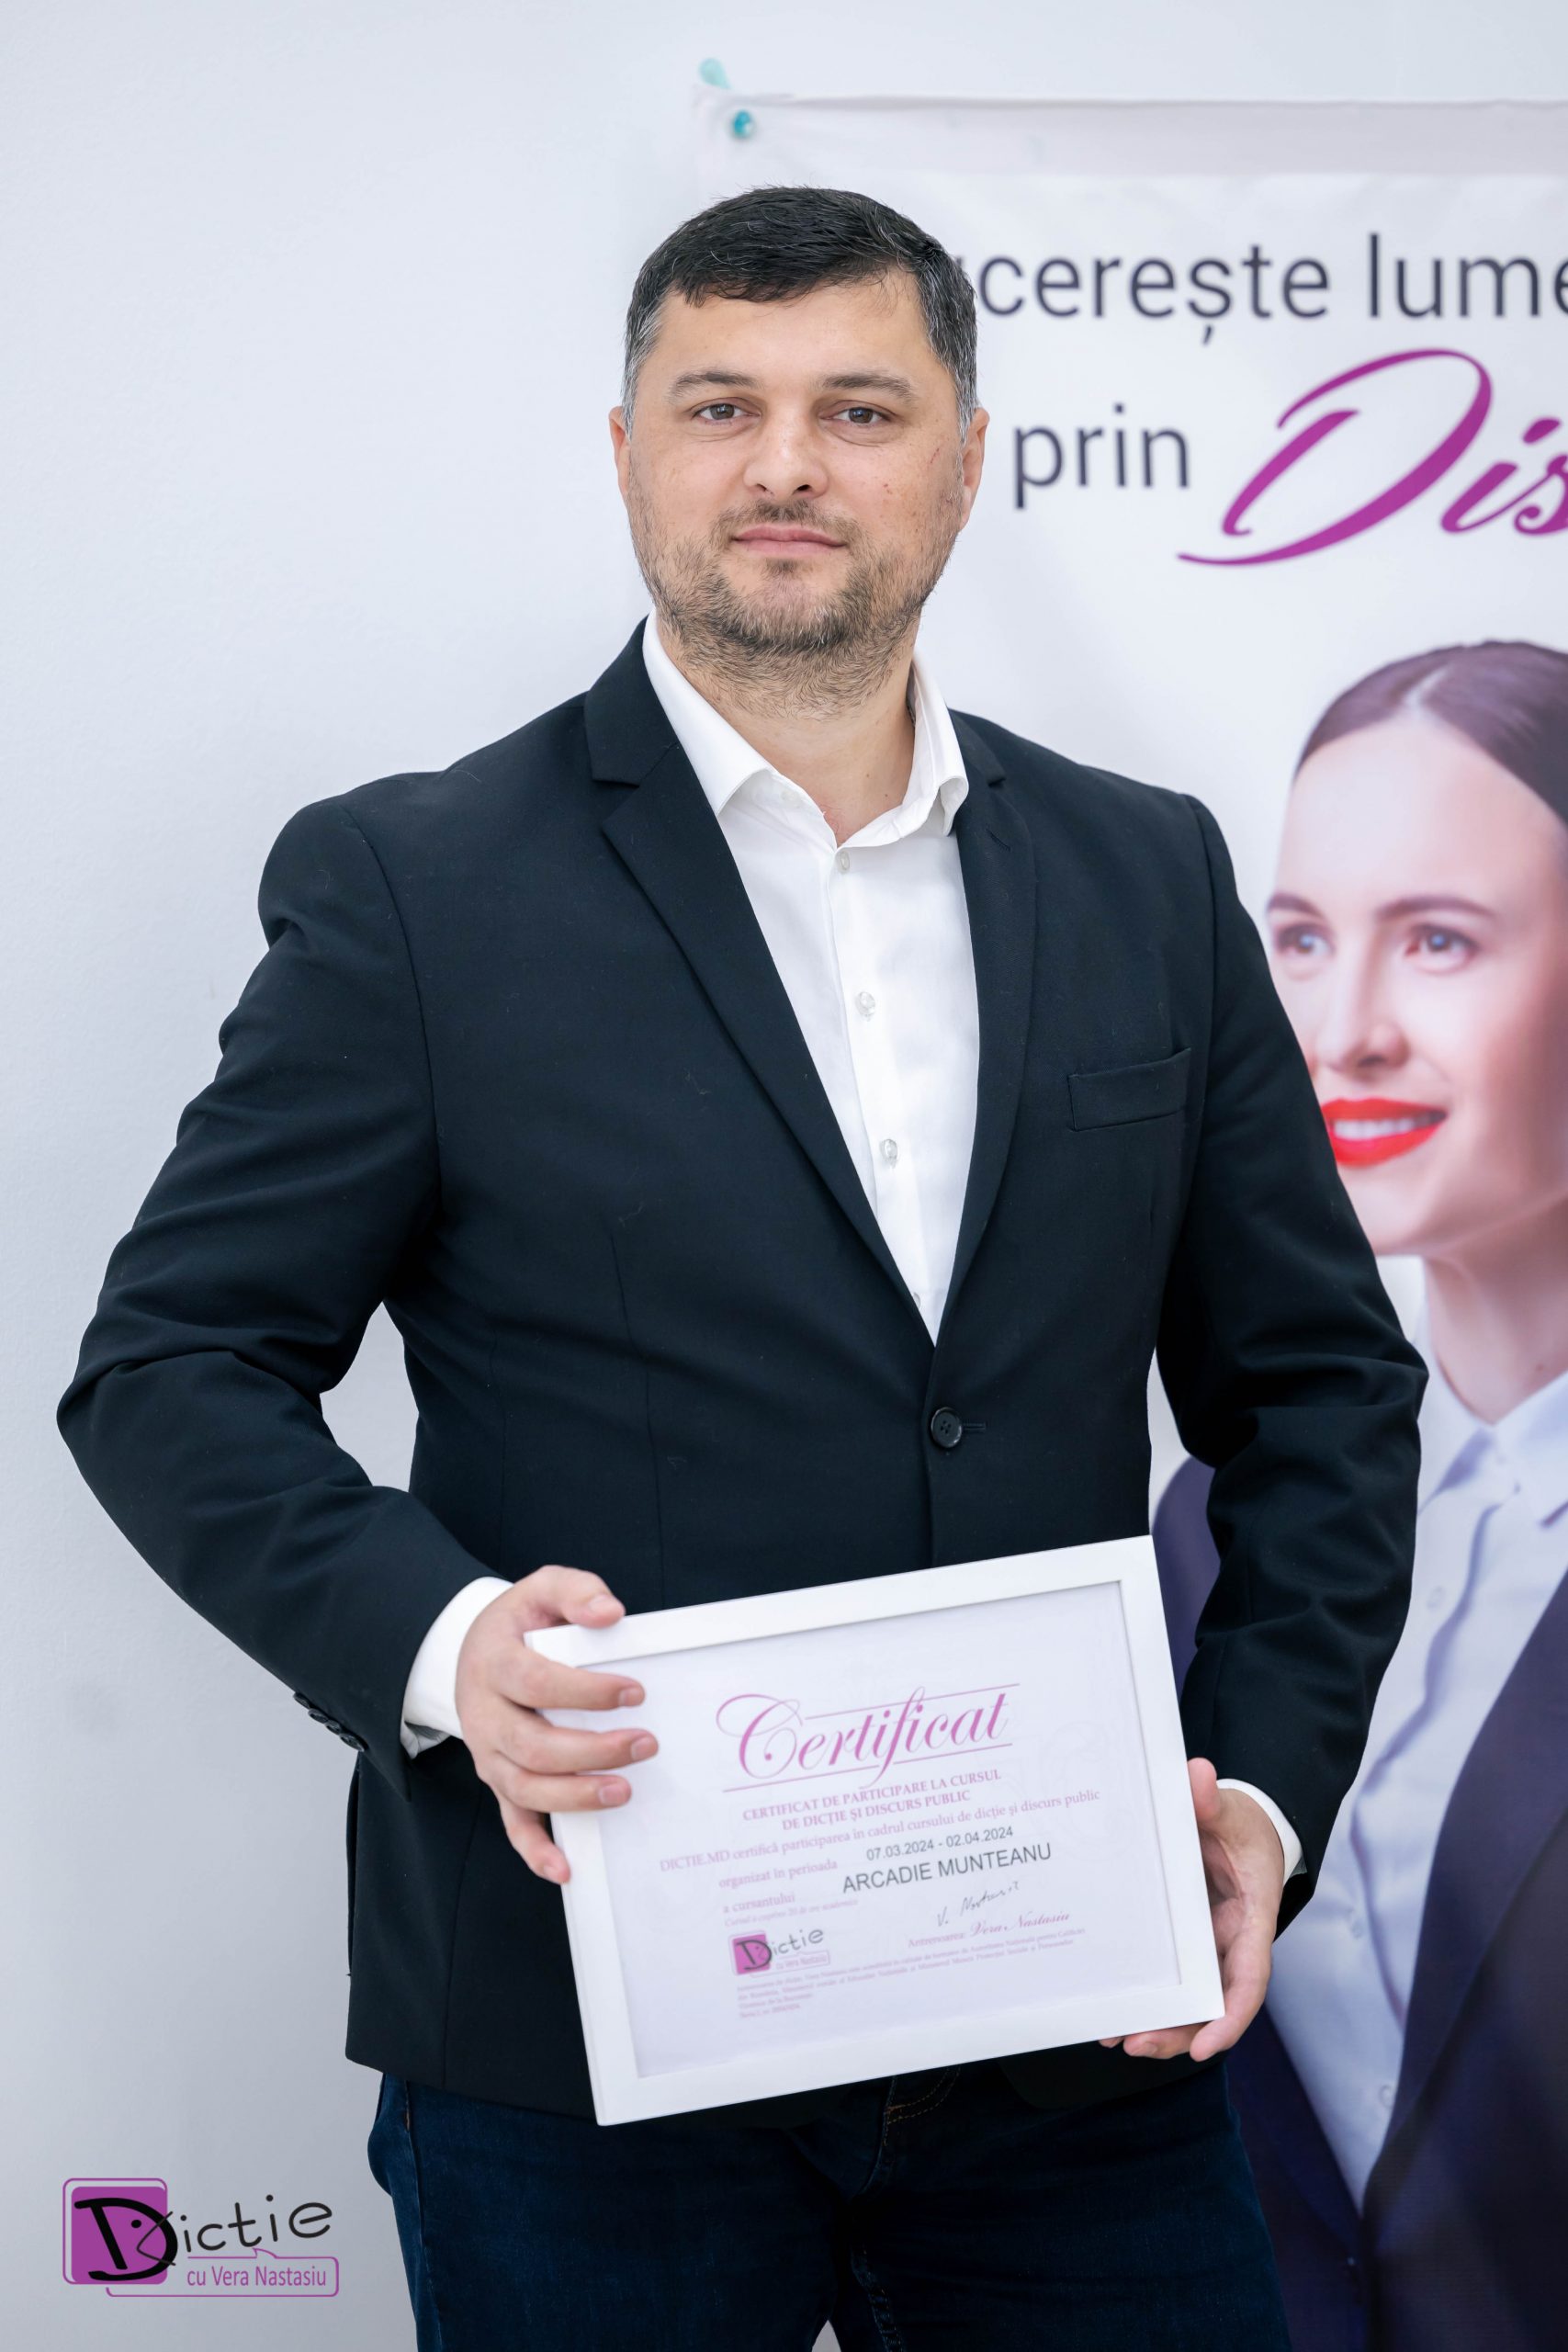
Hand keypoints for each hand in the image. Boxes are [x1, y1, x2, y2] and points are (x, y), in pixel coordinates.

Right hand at [454, 1565, 655, 1884]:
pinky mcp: (498, 1779)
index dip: (585, 1692)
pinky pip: (512, 1822)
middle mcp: (484, 1715)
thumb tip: (611, 1613)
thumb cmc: (522, 1622)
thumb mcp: (543, 1589)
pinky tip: (566, 1868)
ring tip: (624, 1791)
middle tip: (646, 1744)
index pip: (536, 1683)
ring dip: (575, 1796)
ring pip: (525, 1787)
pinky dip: (535, 1850)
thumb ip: (576, 1591)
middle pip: (533, 1745)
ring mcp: (489, 1753)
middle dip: (592, 1750)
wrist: (476, 1649)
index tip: (635, 1692)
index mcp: (494, 1663)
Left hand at [1099, 1758, 1284, 2064]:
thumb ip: (1212, 1798)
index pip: (1248, 1978)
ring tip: (1115, 2040)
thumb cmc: (1240, 1823)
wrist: (1238, 1826)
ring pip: (1189, 2002)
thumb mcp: (1229, 1809)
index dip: (1229, 2016)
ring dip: (1159, 2027)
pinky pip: (1171, 1981)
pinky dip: (1148, 2002)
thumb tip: (1196, 1775)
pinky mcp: (1185, 1946)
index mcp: (1252, 1917)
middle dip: (1179, 2032)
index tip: (1205, 2048)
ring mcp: (1207, 1948)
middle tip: (1135, 2044)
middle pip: (1213, 2003)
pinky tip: (1111, 2017)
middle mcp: (1231, 1942)